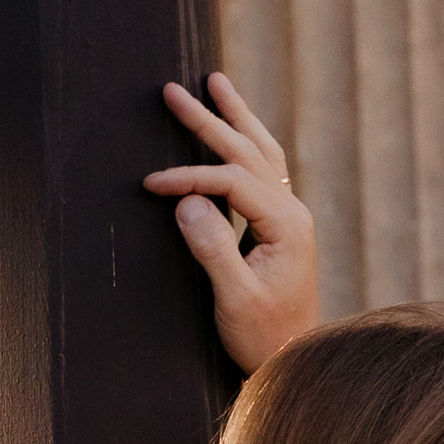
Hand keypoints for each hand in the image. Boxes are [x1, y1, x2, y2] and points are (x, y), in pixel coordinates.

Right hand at [145, 73, 318, 373]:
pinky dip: (244, 144)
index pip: (232, 181)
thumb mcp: (234, 299)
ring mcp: (290, 217)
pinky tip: (232, 130)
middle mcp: (293, 212)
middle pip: (249, 152)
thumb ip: (212, 249)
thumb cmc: (263, 337)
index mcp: (286, 225)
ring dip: (235, 118)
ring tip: (214, 82)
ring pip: (261, 153)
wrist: (294, 361)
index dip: (189, 177)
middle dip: (210, 119)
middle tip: (173, 90)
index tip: (150, 185)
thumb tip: (186, 200)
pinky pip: (264, 170)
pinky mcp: (281, 225)